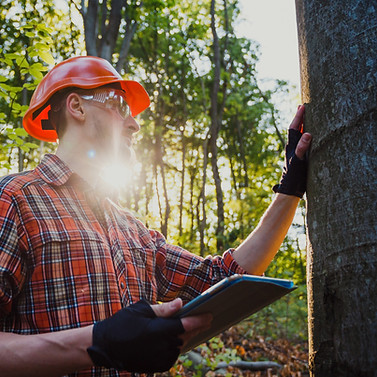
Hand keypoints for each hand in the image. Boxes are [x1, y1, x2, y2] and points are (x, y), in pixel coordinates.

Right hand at [87, 299, 211, 373]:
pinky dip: (175, 347)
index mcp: (157, 330)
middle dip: (195, 327)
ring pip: (179, 346)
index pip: (185, 325)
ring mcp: (158, 358)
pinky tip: (171, 340)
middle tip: (203, 319)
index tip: (210, 315)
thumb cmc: (122, 323)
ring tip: (184, 328)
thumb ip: (163, 309)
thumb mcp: (141, 311)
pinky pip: (172, 356)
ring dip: (184, 337)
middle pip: (185, 335)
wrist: (104, 346)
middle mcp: (160, 346)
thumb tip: (181, 303)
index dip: (199, 320)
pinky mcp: (155, 366)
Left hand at [273, 105, 311, 197]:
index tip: (302, 106)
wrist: (290, 189)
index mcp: (291, 146)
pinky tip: (310, 135)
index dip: (298, 117)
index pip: (294, 127)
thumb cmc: (294, 176)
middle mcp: (292, 147)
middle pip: (296, 129)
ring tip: (307, 117)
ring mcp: (295, 152)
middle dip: (299, 118)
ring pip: (299, 135)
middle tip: (303, 106)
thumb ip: (302, 148)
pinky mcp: (299, 158)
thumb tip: (307, 133)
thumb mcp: (299, 161)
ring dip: (303, 125)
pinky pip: (302, 143)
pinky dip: (306, 136)